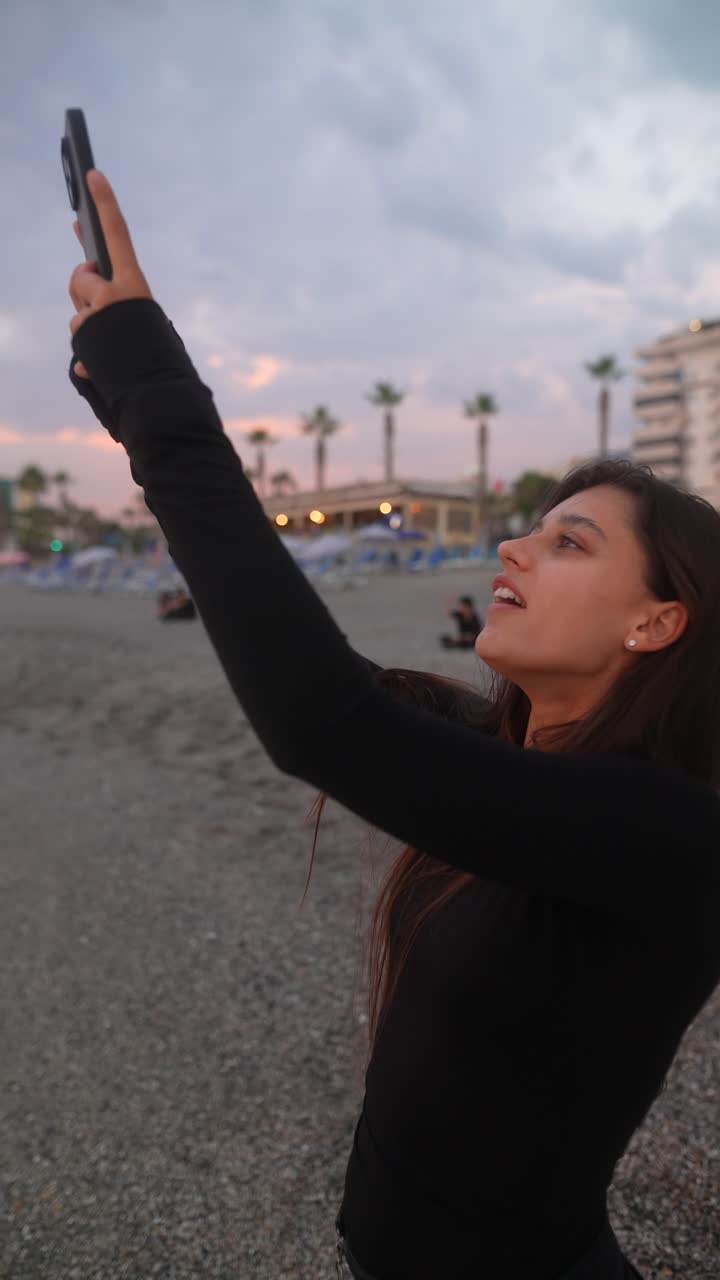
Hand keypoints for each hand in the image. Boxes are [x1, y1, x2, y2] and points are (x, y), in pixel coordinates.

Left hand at [68, 170, 151, 377]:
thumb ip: (114, 300)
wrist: (156, 390)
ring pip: (78, 310)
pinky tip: (101, 362)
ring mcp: (98, 315)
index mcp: (135, 285)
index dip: (106, 203)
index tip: (92, 174)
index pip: (119, 234)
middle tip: (97, 303)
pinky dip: (86, 350)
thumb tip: (83, 285)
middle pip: (82, 277)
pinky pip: (78, 336)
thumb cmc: (156, 354)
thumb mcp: (140, 318)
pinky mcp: (85, 336)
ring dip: (87, 323)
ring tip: (110, 342)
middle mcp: (115, 293)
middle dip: (83, 287)